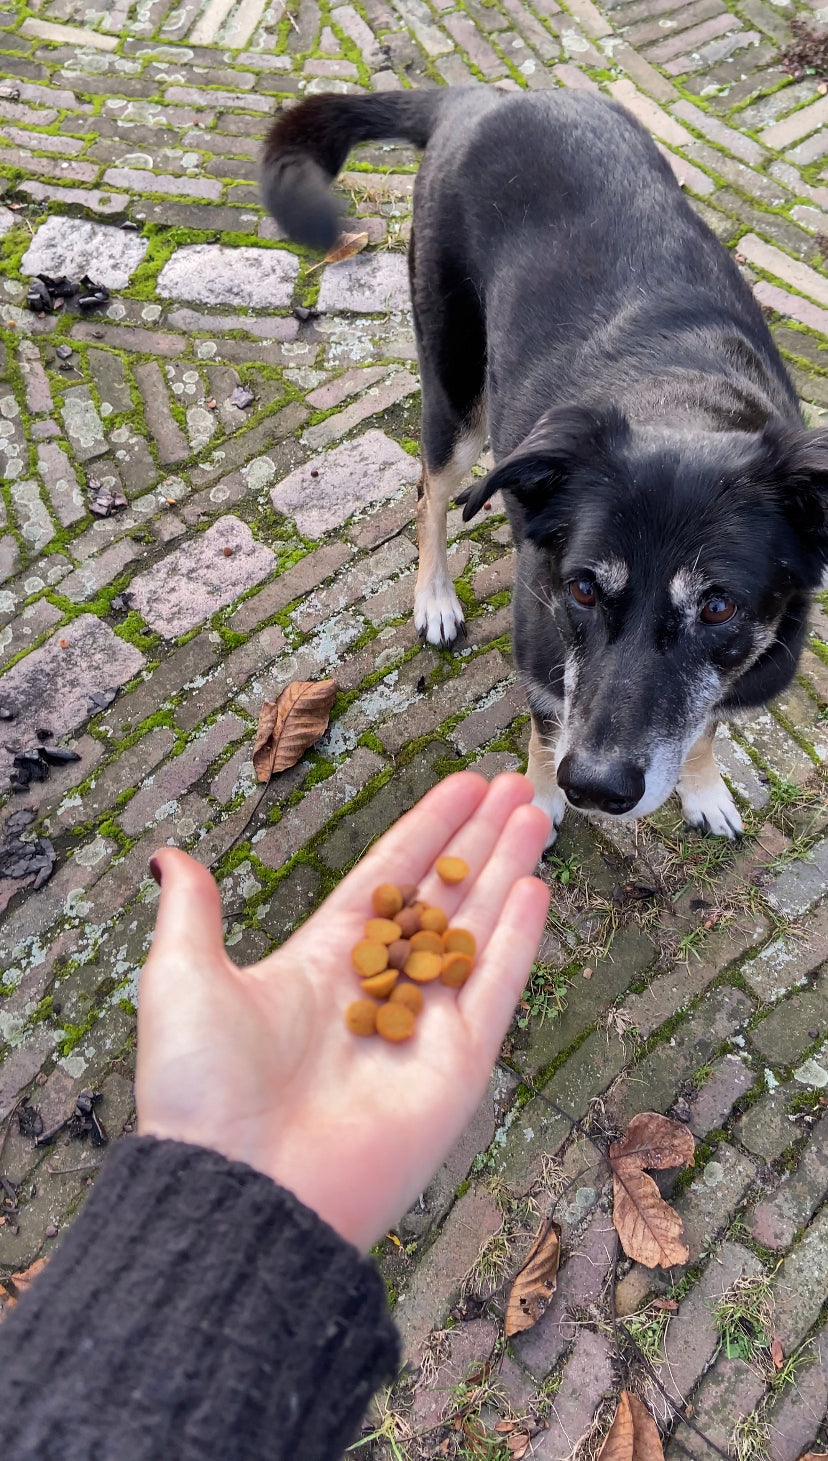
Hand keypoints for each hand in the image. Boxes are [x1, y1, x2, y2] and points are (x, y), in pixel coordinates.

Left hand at [137, 772, 550, 1249]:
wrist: (238, 1190)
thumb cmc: (201, 1088)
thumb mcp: (182, 977)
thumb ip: (194, 912)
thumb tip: (172, 857)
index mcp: (324, 961)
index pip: (389, 876)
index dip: (427, 829)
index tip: (463, 785)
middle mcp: (380, 987)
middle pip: (443, 894)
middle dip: (479, 839)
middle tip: (514, 787)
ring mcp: (423, 1027)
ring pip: (475, 930)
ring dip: (507, 870)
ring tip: (535, 815)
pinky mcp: (455, 1068)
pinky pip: (493, 990)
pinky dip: (516, 940)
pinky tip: (534, 886)